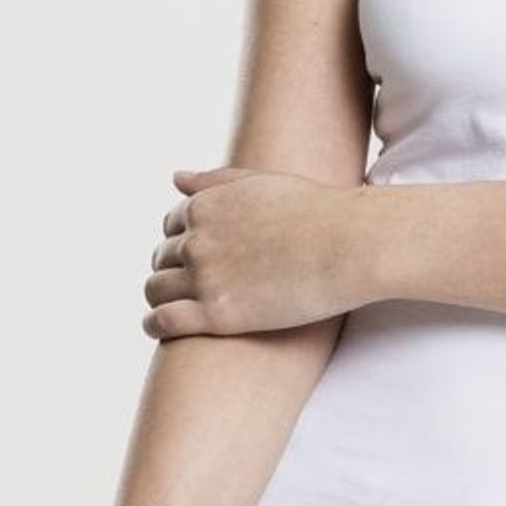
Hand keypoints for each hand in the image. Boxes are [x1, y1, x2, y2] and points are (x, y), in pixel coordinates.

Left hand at [141, 165, 375, 340]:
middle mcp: (197, 239)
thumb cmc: (316, 212)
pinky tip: (159, 327)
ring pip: (155, 289)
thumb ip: (215, 180)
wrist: (350, 246)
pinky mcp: (216, 315)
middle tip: (195, 284)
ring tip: (175, 306)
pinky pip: (163, 322)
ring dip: (160, 296)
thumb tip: (176, 178)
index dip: (184, 241)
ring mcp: (205, 278)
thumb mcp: (261, 183)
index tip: (200, 256)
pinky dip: (154, 324)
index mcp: (205, 206)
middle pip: (162, 258)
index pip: (171, 226)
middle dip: (174, 268)